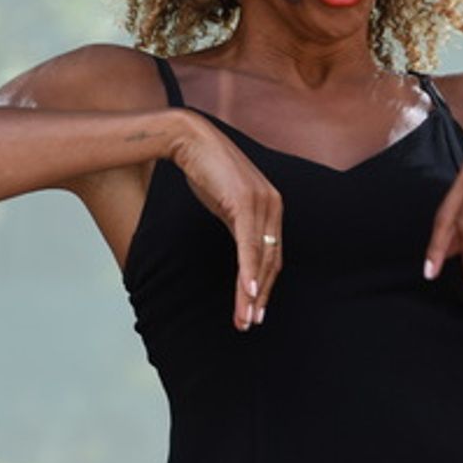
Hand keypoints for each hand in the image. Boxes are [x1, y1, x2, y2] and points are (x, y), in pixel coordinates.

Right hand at [169, 113, 282, 329]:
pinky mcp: (244, 201)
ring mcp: (261, 202)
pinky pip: (248, 244)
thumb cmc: (205, 170)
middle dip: (259, 296)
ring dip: (252, 291)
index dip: (264, 285)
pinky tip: (245, 292)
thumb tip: (241, 249)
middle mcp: (273, 204)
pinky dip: (248, 270)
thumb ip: (238, 224)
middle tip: (249, 323)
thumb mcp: (226, 203)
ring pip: (260, 257)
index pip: (272, 254)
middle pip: (271, 261)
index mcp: (271, 206)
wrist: (190, 139)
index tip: (254, 309)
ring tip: (244, 318)